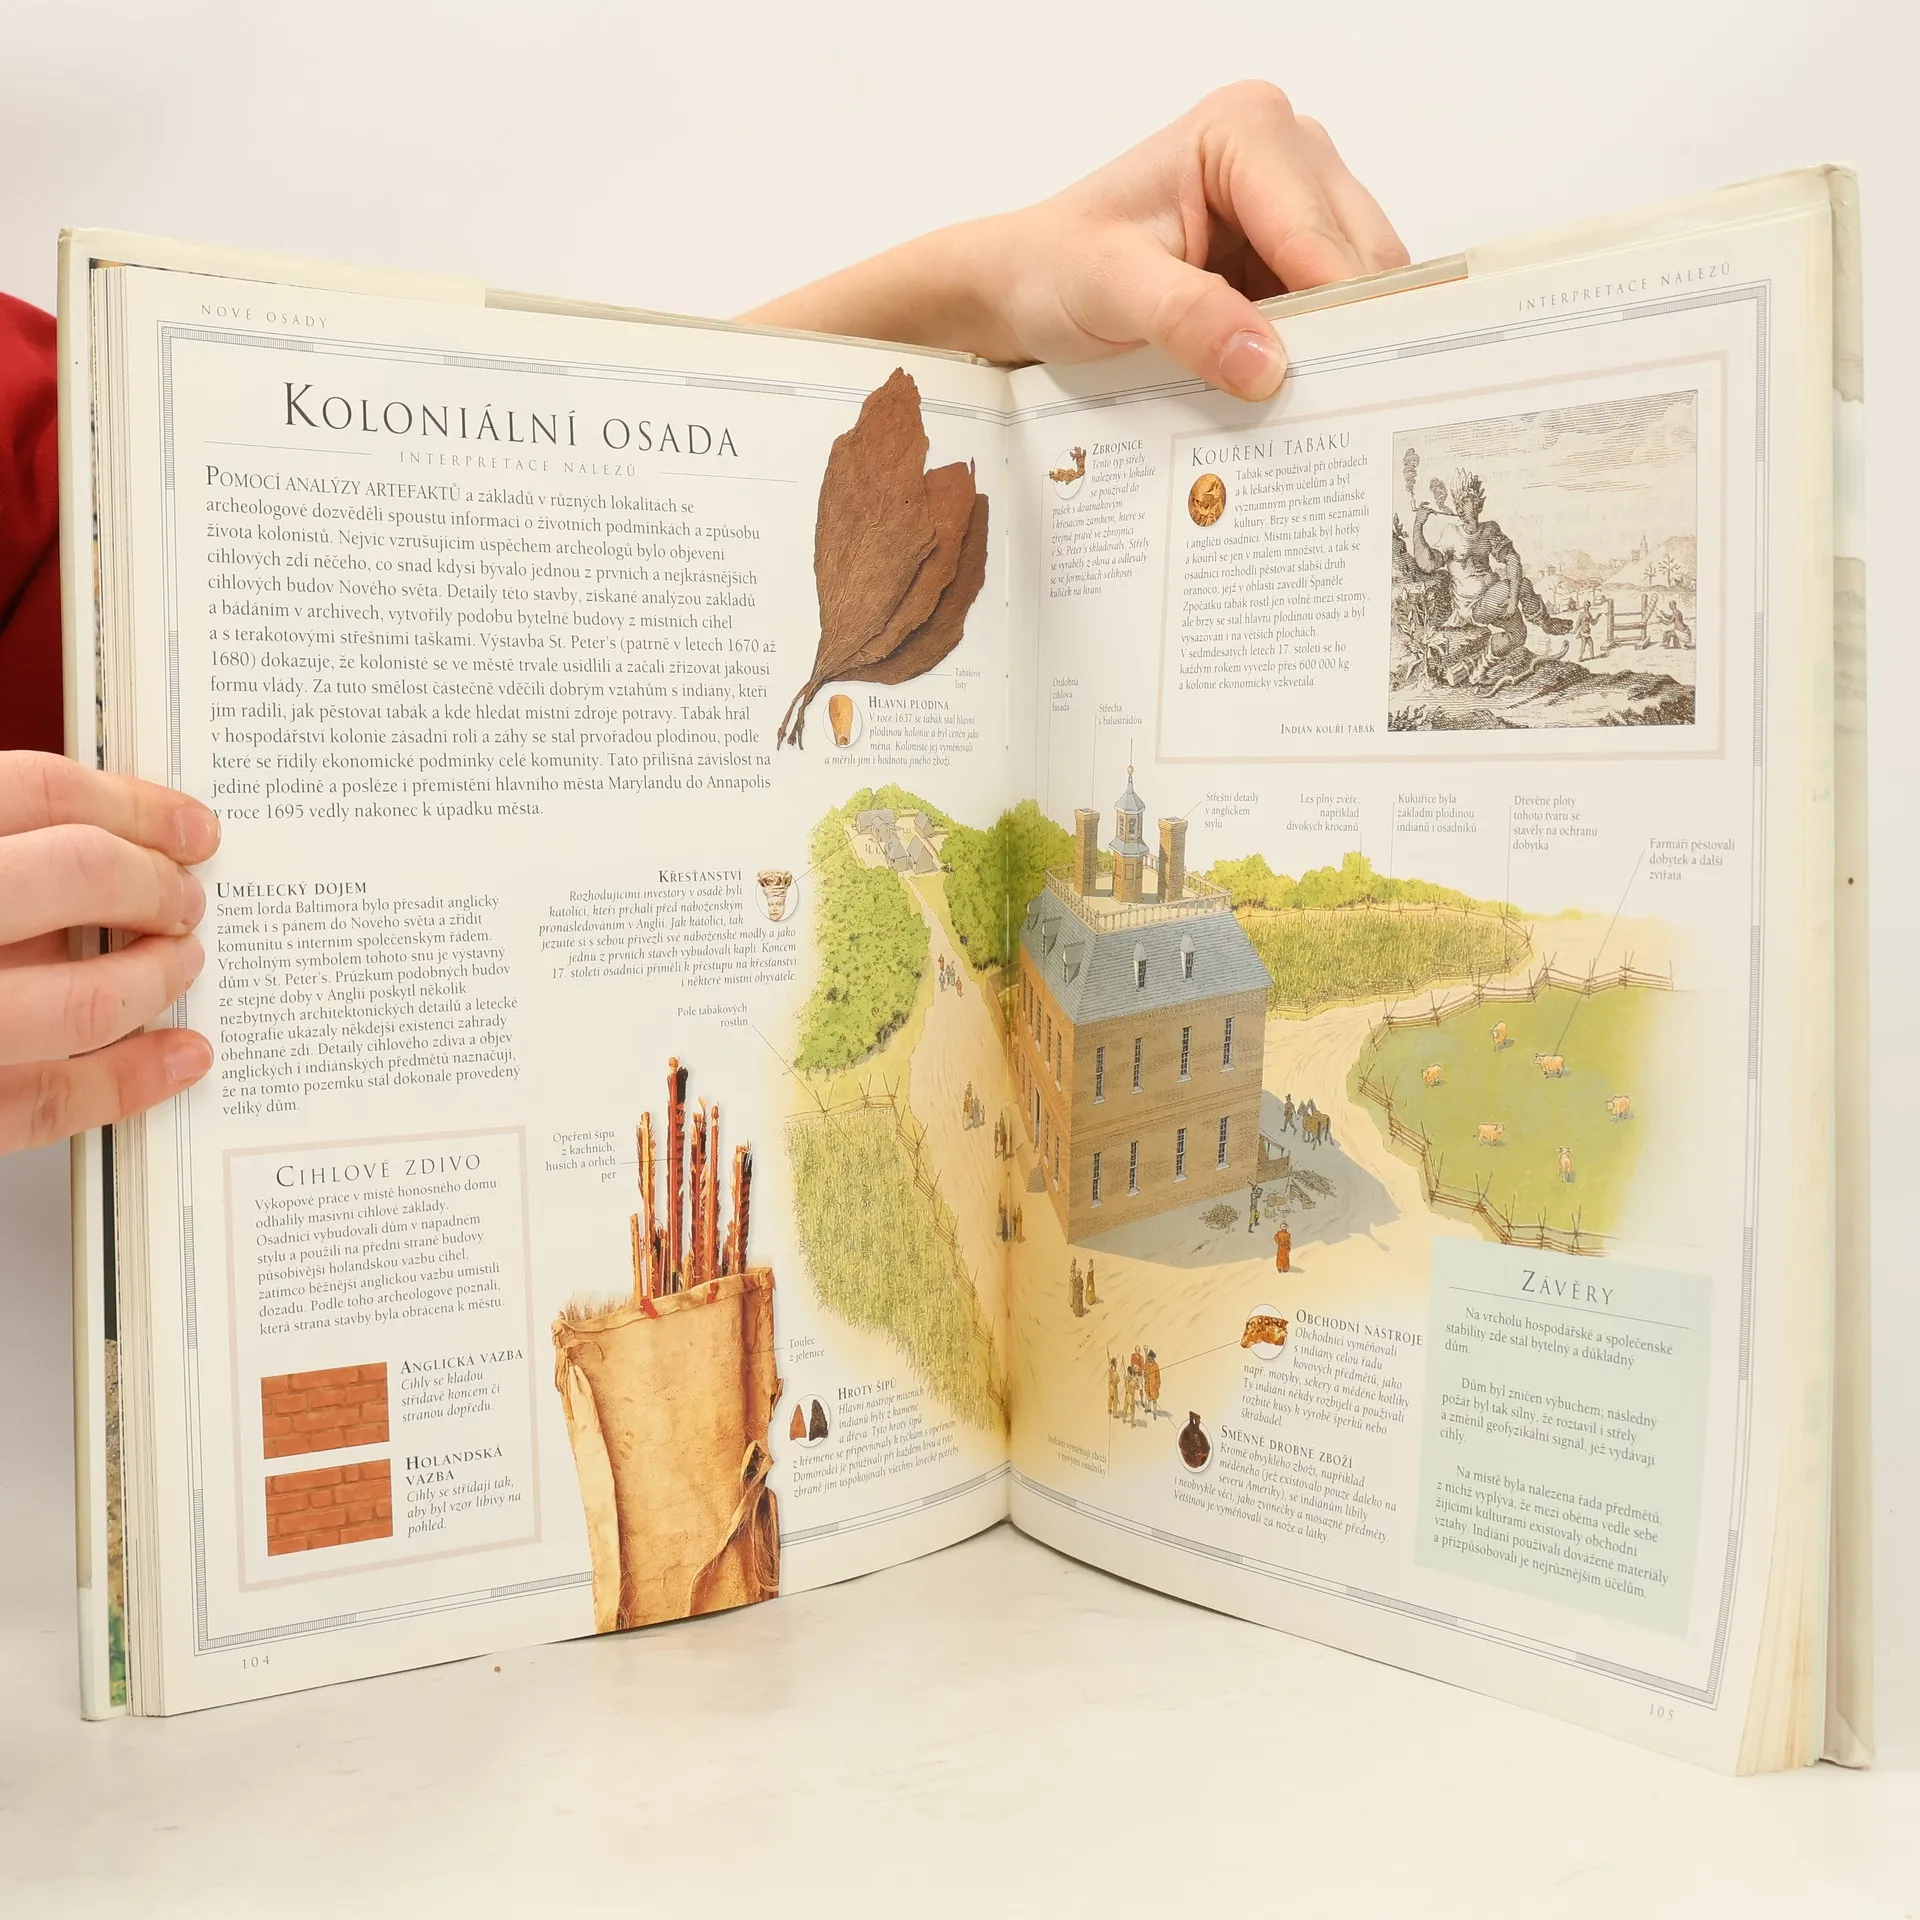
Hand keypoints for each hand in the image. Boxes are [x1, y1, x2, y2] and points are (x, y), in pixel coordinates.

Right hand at [0, 752, 218, 1153]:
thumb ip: (6, 854)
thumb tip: (104, 844)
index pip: (38, 792)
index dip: (134, 805)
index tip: (191, 827)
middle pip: (79, 875)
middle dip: (157, 884)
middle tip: (189, 901)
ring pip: (84, 998)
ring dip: (158, 979)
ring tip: (182, 966)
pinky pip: (50, 1102)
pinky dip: (131, 1079)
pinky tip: (183, 1055)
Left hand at [742, 82, 1408, 401]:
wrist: (1026, 285)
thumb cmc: (1056, 269)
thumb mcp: (1112, 293)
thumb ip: (1188, 320)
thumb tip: (1267, 366)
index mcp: (1247, 131)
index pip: (1318, 232)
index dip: (1338, 312)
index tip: (1348, 387)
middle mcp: (1287, 151)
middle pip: (1359, 255)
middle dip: (1348, 332)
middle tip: (1334, 413)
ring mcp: (1297, 201)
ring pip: (1360, 285)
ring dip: (1338, 347)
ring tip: (1314, 409)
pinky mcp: (1292, 251)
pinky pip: (1335, 307)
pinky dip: (1321, 351)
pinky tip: (1298, 391)